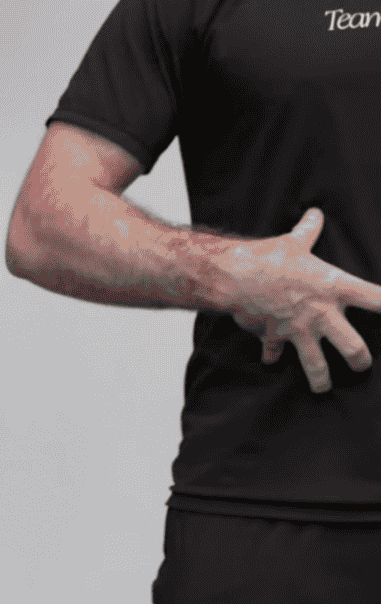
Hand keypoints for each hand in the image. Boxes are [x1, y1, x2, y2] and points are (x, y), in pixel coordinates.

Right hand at [223, 208, 380, 392]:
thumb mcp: (293, 241)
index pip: (377, 299)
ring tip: (324, 388)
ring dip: (321, 379)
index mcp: (335, 287)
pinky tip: (271, 360)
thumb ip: (308, 231)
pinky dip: (272, 356)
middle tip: (363, 365)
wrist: (236, 278)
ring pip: (317, 365)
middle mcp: (322, 314)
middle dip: (361, 361)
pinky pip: (274, 352)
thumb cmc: (268, 258)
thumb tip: (315, 214)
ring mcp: (299, 330)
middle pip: (354, 347)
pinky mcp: (275, 337)